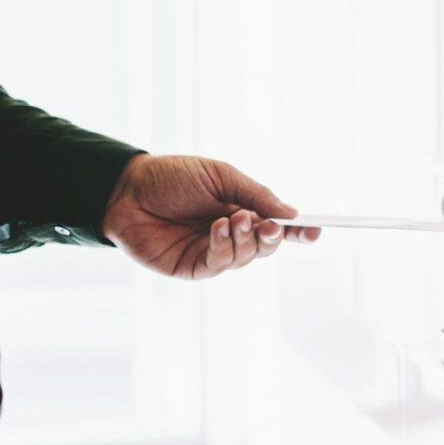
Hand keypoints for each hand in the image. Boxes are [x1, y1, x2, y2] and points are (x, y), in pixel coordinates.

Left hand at [101, 154, 320, 279]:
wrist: (126, 189)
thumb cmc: (172, 177)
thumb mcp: (222, 177)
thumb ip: (256, 195)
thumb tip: (290, 215)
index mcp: (241, 210)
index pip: (277, 226)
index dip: (298, 231)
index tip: (317, 231)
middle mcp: (231, 235)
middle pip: (266, 246)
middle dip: (272, 237)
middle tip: (268, 224)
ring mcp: (212, 253)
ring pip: (246, 257)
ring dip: (246, 239)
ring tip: (233, 219)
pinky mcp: (192, 267)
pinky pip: (220, 264)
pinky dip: (225, 247)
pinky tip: (218, 229)